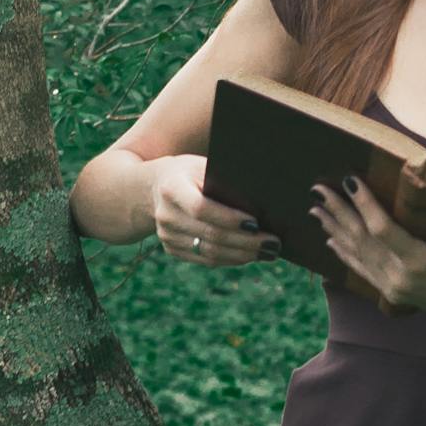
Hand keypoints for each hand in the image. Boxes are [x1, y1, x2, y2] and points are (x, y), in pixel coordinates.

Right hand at [150, 154, 281, 267]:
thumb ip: (225, 180)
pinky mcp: (171, 249)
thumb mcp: (202, 166)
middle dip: (246, 242)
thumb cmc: (189, 172)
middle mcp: (166, 215)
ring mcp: (166, 236)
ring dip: (243, 255)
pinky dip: (230, 260)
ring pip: (210, 253)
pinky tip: (250, 255)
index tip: (257, 224)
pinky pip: (205, 260)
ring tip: (268, 252)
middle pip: (210, 235)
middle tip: (273, 244)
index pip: (202, 208)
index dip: (230, 219)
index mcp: (172, 188)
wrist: (152, 188)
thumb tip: (265, 197)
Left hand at [309, 173, 425, 322]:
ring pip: (357, 255)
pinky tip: (331, 241)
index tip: (348, 180)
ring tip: (316, 210)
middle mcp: (400, 278)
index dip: (364, 203)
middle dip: (339, 212)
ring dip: (335, 230)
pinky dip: (345, 255)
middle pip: (361, 240)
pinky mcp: (394, 294)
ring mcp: (394, 288)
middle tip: (318, 189)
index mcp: (419, 264)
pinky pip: (363, 271)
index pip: (382, 229)